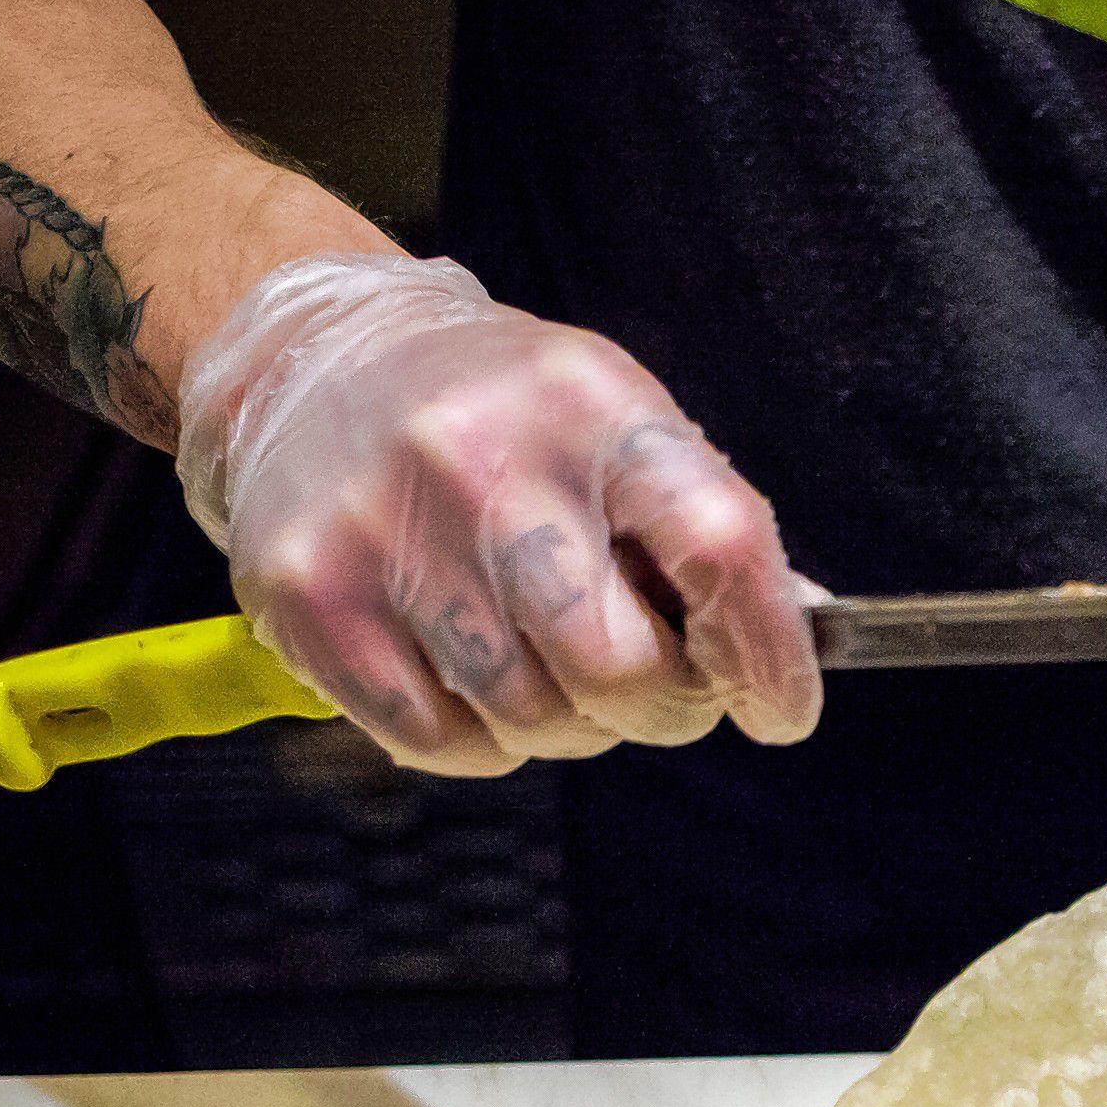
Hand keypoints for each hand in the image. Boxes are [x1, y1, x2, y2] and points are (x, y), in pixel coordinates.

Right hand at [174, 253, 821, 774]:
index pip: (719, 545)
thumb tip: (797, 648)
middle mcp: (485, 461)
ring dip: (568, 724)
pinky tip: (469, 672)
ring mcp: (388, 534)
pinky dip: (481, 739)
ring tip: (545, 659)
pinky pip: (443, 744)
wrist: (309, 362)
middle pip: (621, 668)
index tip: (780, 710)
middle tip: (652, 688)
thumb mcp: (614, 423)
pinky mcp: (312, 601)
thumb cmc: (505, 417)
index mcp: (591, 403)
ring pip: (534, 720)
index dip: (766, 653)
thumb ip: (700, 532)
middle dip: (662, 707)